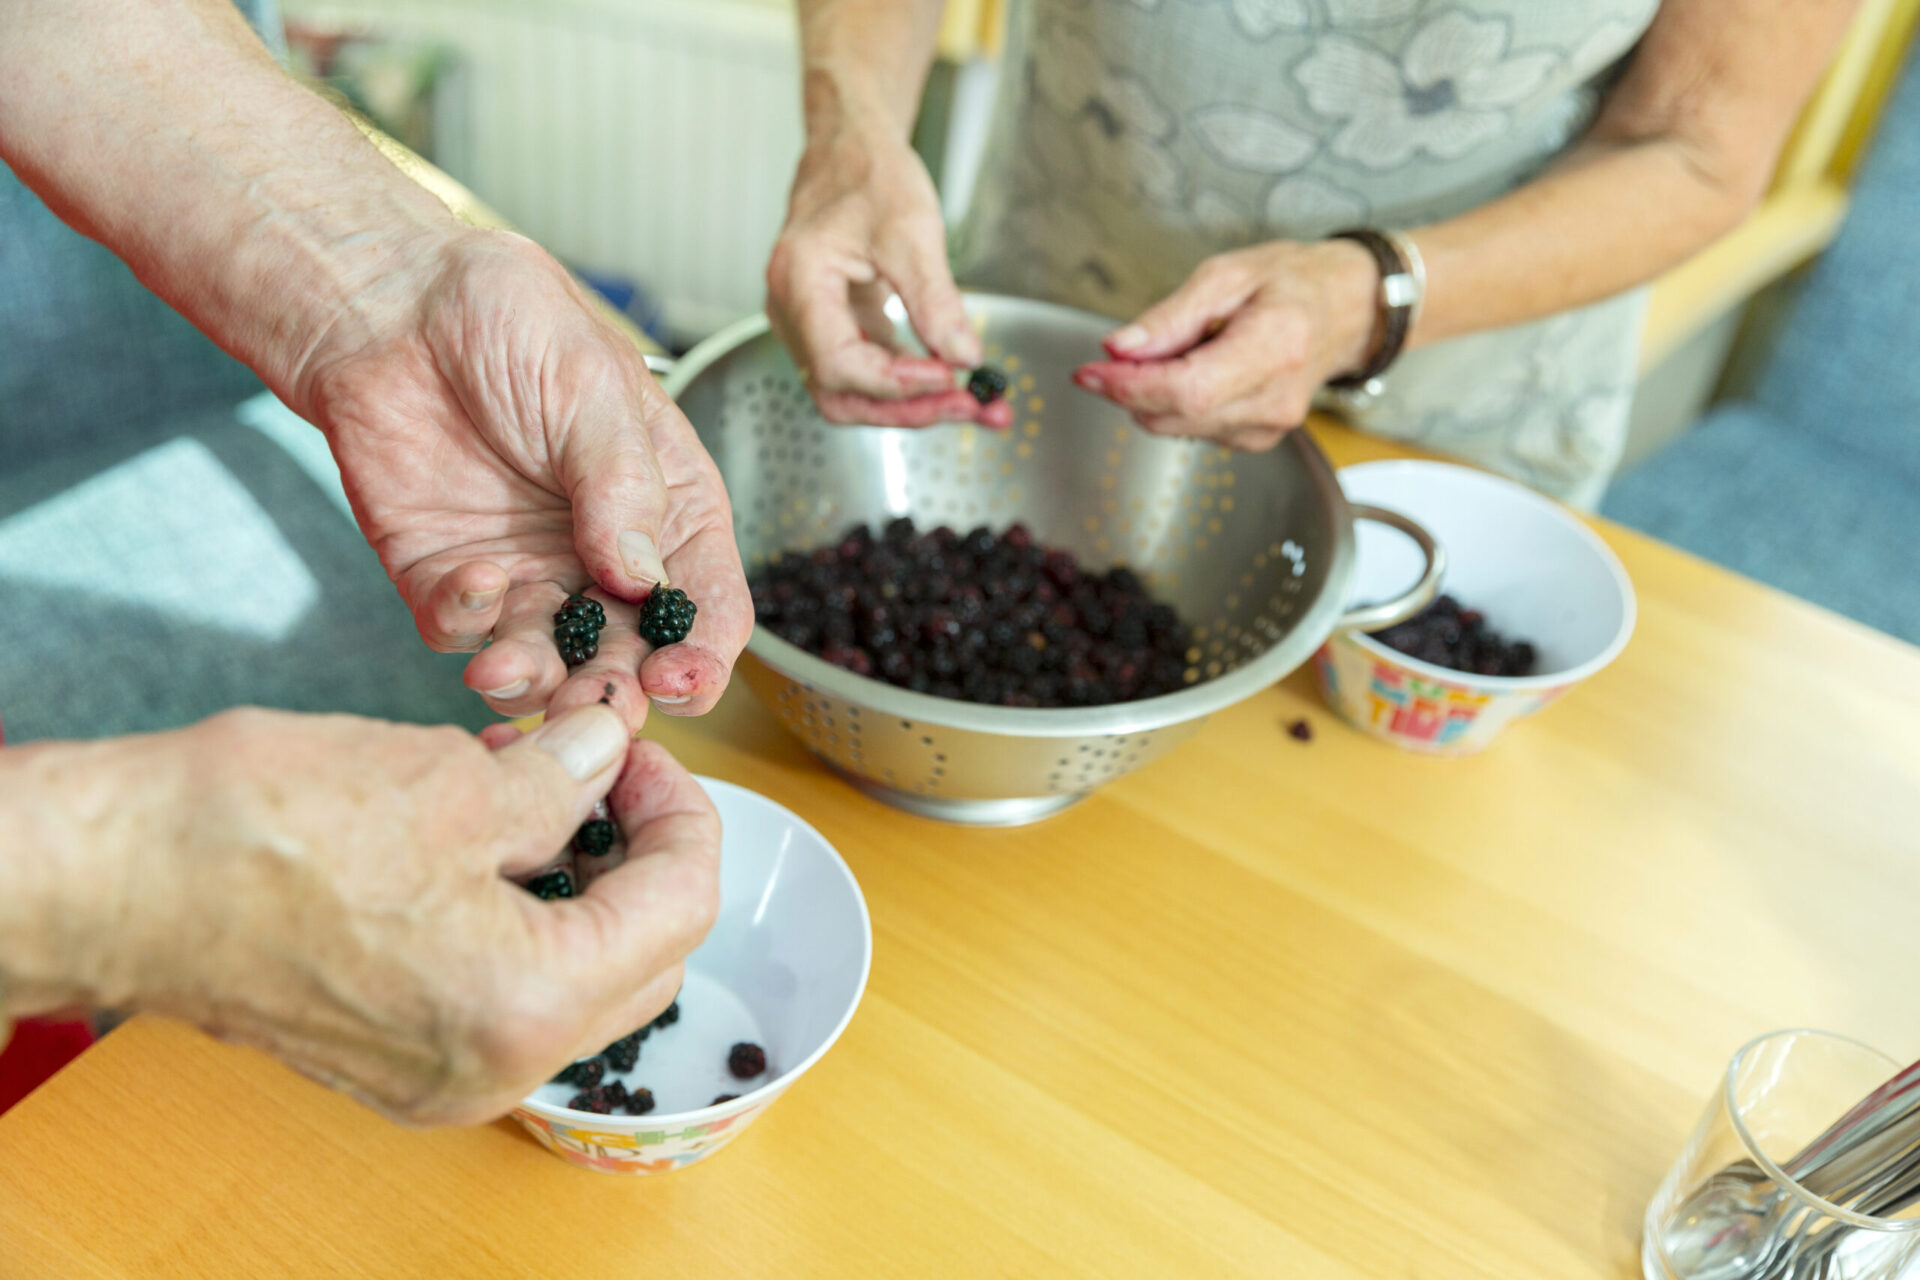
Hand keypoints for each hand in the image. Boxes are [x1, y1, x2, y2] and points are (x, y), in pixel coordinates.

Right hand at [101, 705, 718, 1125]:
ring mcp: (445, 1075)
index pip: (681, 905)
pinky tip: (487, 845)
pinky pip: (505, 995)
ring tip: (539, 791)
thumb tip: (609, 751)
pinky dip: (522, 919)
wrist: (111, 882)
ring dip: (581, 883)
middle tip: (607, 770)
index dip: (683, 808)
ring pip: (578, 980)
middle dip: (641, 853)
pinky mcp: (397, 1059)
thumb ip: (563, 777)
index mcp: (531, 1002)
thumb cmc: (258, 830)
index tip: (644, 751)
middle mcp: (498, 1066)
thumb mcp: (450, 778)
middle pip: (644, 956)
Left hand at [292, 228, 750, 722]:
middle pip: (631, 658)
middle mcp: (603, 558)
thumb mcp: (592, 383)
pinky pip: (461, 633)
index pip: (708, 606)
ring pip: (547, 667)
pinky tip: (473, 579)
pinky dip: (467, 624)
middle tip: (597, 704)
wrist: (389, 301)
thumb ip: (623, 483)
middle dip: (618, 691)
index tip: (681, 678)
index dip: (703, 655)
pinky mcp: (446, 581)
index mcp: (668, 511)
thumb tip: (644, 580)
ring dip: (538, 682)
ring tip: (512, 667)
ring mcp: (527, 577)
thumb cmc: (506, 318)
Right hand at [766, 117, 1011, 429]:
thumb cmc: (868, 173)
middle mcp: (793, 312)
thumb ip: (935, 300)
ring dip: (911, 405)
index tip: (948, 376)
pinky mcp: (835, 327)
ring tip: (972, 403)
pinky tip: (951, 382)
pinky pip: (867, 372)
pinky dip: (909, 384)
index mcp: (799, 282)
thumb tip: (964, 356)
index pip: (838, 363)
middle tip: (969, 406)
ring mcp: (810, 324)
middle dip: (906, 409)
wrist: (850, 148)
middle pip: (840, 392)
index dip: (895, 383)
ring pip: (853, 392)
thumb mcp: (912, 231)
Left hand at [1071, 239, 1380, 450]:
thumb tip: (1118, 348)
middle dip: (1129, 389)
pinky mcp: (1258, 439)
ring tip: (1176, 350)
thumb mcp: (1227, 275)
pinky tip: (1196, 370)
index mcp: (1274, 349)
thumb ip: (1170, 316)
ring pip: (1177, 427)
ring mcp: (1269, 426)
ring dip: (1153, 396)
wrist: (1346, 309)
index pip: (1186, 389)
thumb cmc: (1292, 283)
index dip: (1129, 386)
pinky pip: (1194, 429)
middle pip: (1175, 414)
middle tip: (1113, 356)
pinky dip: (1176, 404)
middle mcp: (1274, 399)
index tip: (1090, 371)